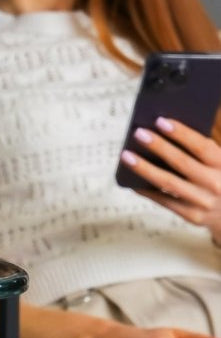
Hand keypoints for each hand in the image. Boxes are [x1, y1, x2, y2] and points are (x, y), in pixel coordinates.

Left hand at [120, 117, 220, 241]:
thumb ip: (203, 151)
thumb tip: (165, 131)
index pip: (202, 147)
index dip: (181, 133)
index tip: (160, 121)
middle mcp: (216, 184)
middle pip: (182, 162)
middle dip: (158, 146)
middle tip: (139, 133)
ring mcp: (204, 202)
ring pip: (168, 183)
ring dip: (145, 168)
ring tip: (127, 156)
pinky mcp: (194, 216)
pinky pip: (165, 201)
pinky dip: (147, 190)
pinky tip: (133, 180)